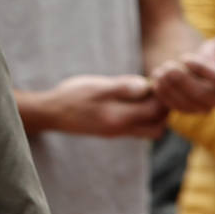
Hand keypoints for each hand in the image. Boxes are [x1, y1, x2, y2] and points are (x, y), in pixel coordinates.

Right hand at [39, 74, 169, 138]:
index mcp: (120, 118)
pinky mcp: (111, 131)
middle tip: (156, 89)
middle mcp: (121, 130)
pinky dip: (140, 116)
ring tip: (144, 93)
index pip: (155, 113)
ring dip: (152, 114)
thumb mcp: (98, 86)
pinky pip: (135, 128)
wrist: (52, 113)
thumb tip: (146, 86)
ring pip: (147, 130)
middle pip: (157, 128)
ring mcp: (116, 133)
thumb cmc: (73, 95)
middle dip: (162, 110)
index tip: (158, 81)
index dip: (162, 97)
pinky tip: (131, 99)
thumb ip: (123, 87)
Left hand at [150, 19, 214, 113]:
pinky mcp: (186, 110)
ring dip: (171, 87)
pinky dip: (164, 95)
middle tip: (168, 66)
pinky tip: (154, 82)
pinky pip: (175, 107)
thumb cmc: (211, 56)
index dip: (203, 69)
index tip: (185, 57)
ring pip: (186, 102)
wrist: (196, 69)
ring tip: (158, 71)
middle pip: (202, 94)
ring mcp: (202, 108)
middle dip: (183, 80)